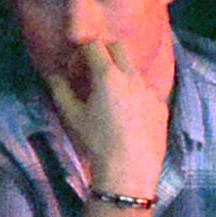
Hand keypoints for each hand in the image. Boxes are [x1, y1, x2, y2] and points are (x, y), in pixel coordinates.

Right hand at [46, 41, 168, 196]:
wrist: (129, 171)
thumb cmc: (96, 143)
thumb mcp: (72, 117)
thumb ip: (60, 90)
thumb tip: (54, 75)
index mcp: (107, 75)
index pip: (94, 45)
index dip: (81, 53)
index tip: (76, 71)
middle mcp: (132, 76)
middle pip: (118, 47)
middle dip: (104, 53)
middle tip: (93, 74)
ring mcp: (149, 89)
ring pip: (133, 69)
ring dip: (120, 74)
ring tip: (111, 99)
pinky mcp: (160, 105)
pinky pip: (146, 89)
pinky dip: (134, 93)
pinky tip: (128, 116)